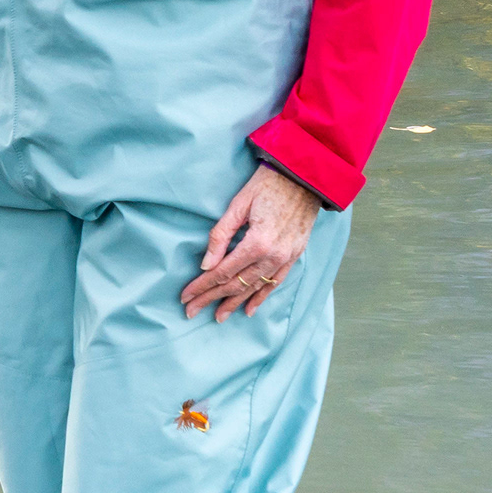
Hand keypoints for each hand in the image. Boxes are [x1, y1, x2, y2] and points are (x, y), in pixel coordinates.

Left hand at [182, 163, 322, 320]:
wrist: (305, 176)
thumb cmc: (268, 184)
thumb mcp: (238, 204)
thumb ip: (220, 235)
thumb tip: (205, 265)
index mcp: (257, 243)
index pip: (223, 272)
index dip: (202, 286)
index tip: (186, 296)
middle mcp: (272, 256)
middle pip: (236, 284)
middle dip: (211, 298)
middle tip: (191, 311)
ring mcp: (286, 258)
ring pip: (255, 288)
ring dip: (234, 303)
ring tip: (218, 316)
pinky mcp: (294, 256)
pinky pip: (276, 283)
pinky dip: (261, 297)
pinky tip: (249, 309)